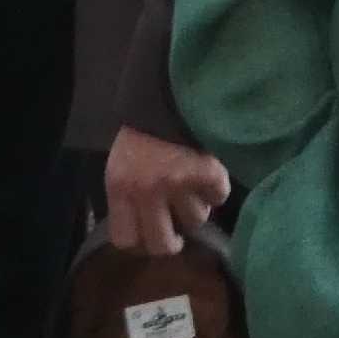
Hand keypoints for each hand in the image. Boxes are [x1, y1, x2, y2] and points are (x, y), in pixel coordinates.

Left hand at [105, 126, 230, 255]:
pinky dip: (218, 190)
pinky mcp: (206, 172)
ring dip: (197, 208)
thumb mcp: (121, 164)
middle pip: (161, 243)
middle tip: (177, 236)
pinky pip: (218, 197)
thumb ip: (128, 194)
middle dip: (171, 243)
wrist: (170, 93)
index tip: (148, 236)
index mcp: (120, 188)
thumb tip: (143, 226)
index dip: (140, 242)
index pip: (125, 239)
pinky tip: (211, 179)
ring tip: (194, 192)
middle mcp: (147, 191)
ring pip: (195, 220)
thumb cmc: (143, 130)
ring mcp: (178, 183)